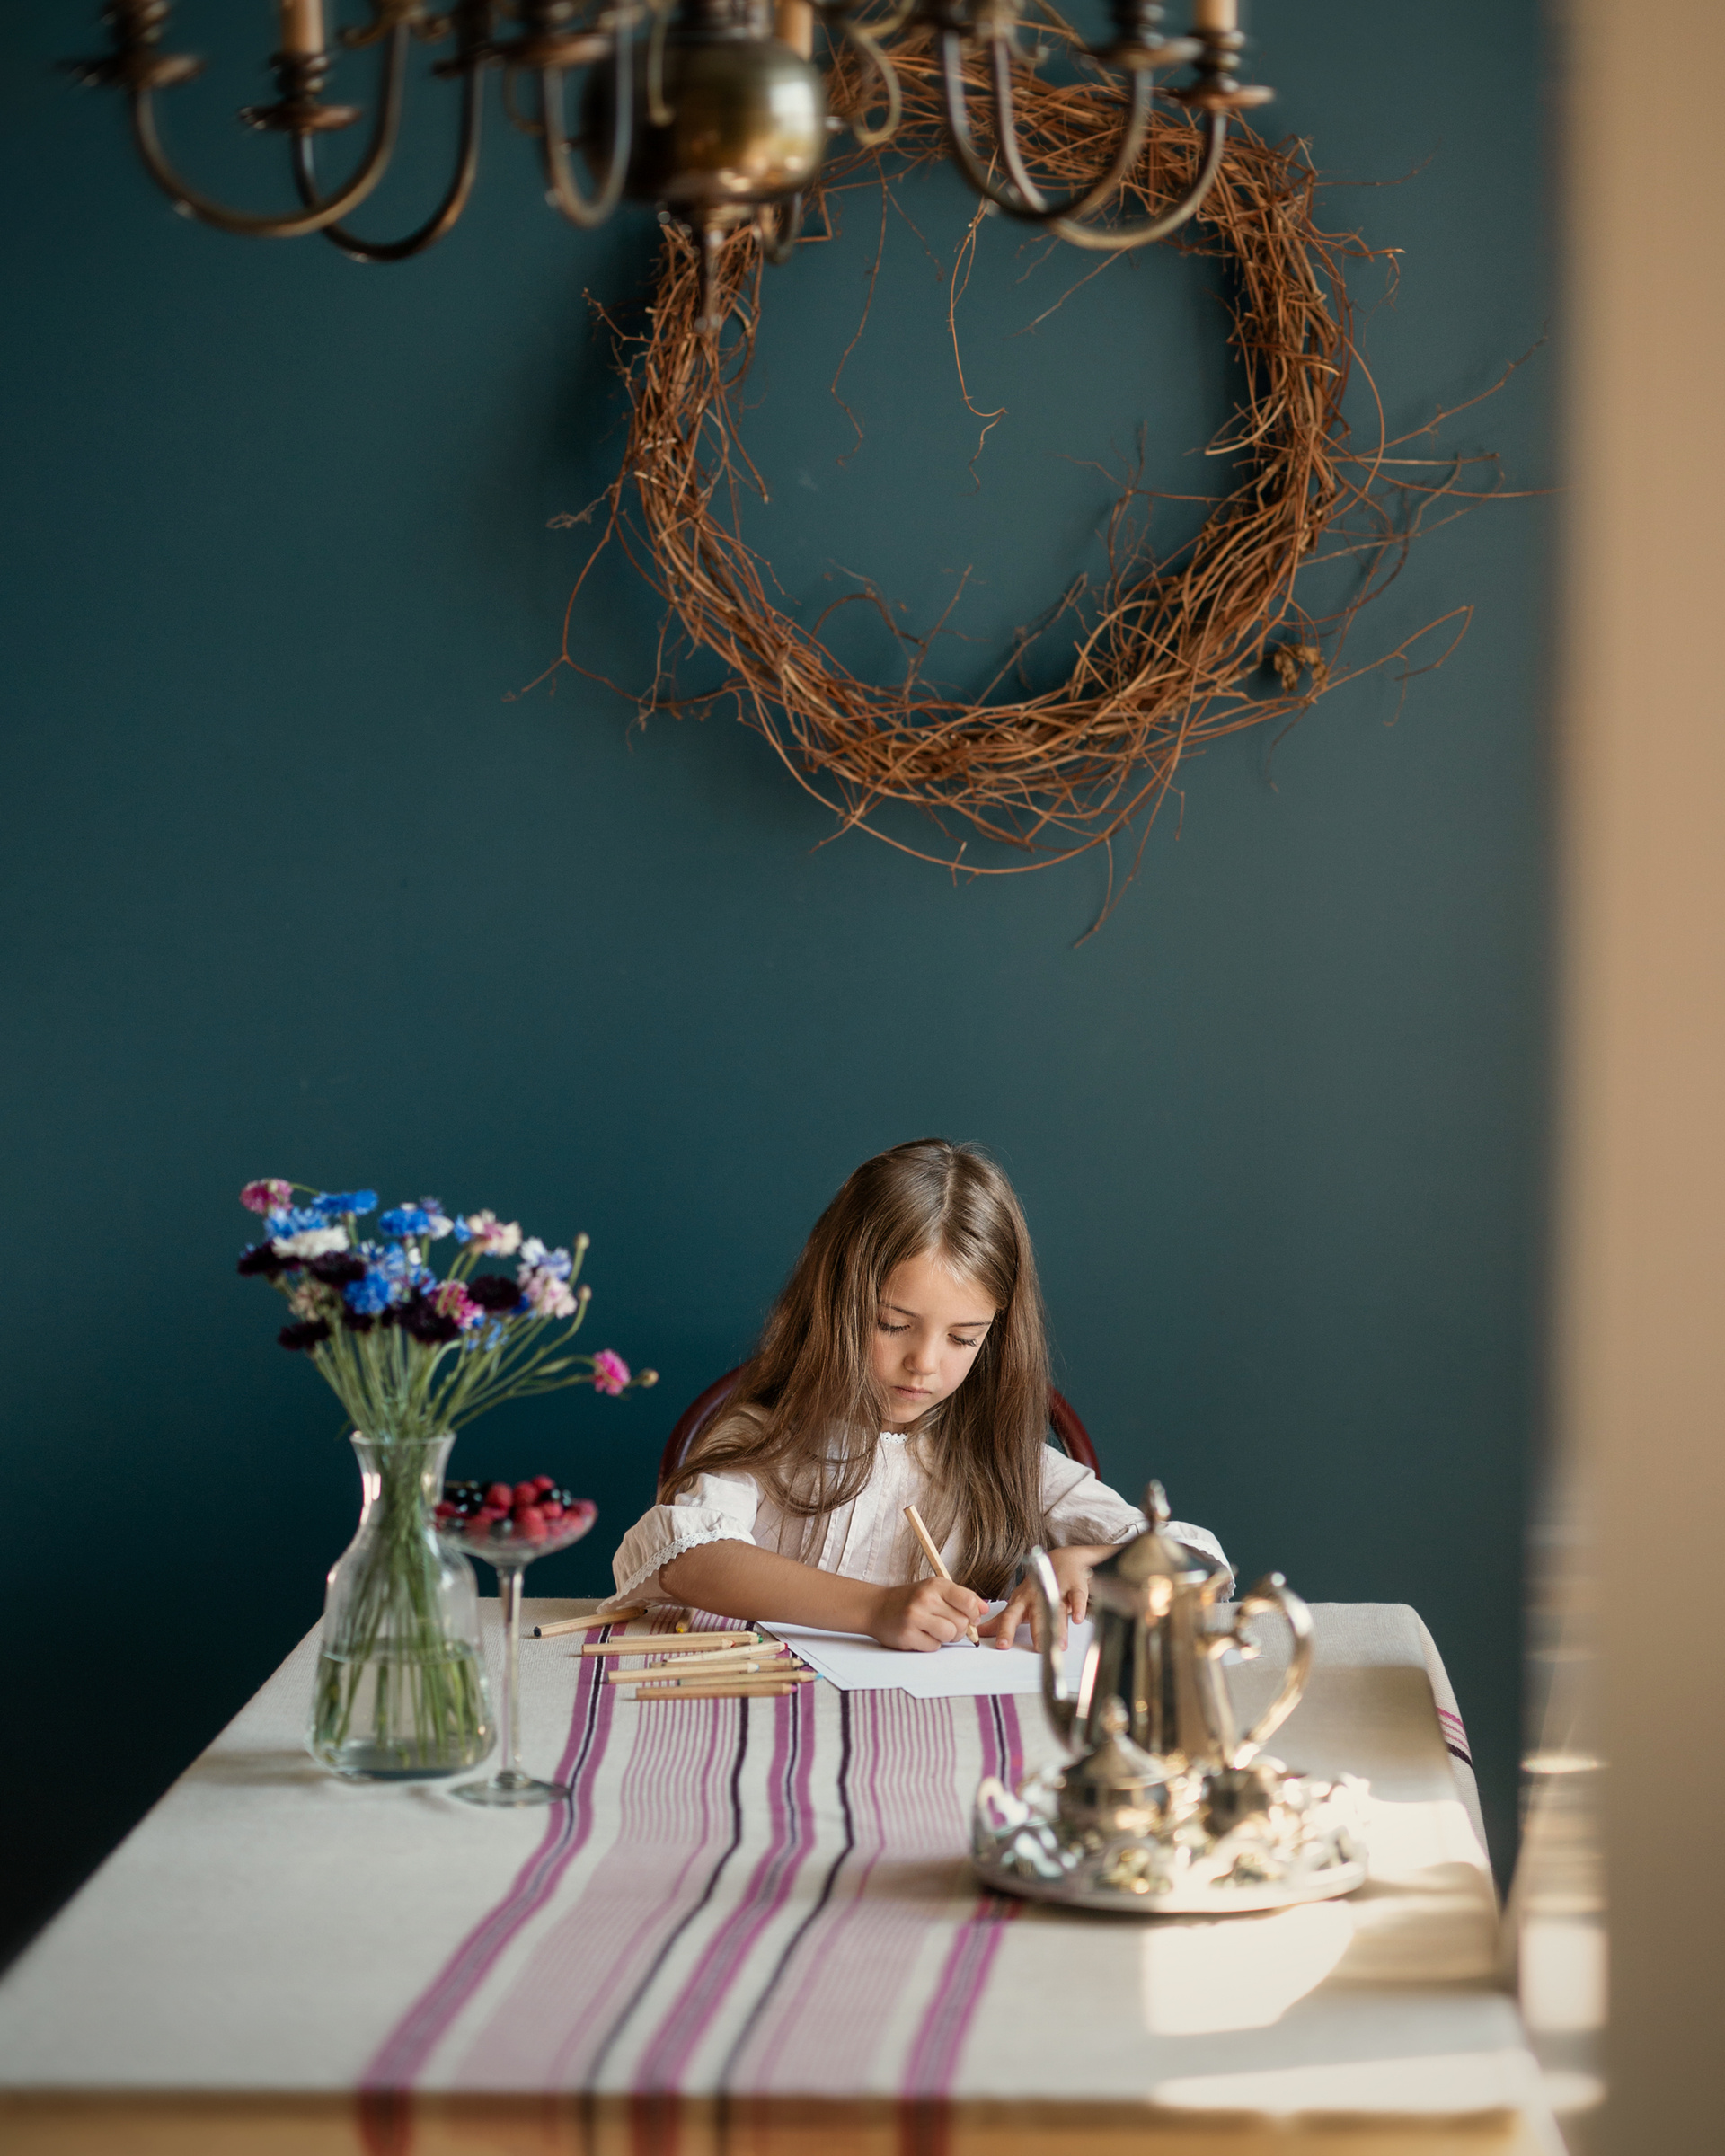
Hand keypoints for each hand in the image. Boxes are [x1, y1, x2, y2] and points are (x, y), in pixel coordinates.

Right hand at [869, 1577, 987, 1651]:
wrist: (877, 1608)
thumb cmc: (911, 1600)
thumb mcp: (935, 1591)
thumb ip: (961, 1598)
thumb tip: (984, 1609)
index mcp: (936, 1585)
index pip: (968, 1601)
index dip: (974, 1614)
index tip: (969, 1617)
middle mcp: (925, 1598)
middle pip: (961, 1622)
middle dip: (959, 1629)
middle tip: (946, 1625)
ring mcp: (915, 1617)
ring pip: (950, 1635)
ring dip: (946, 1638)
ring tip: (934, 1630)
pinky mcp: (907, 1635)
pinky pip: (934, 1647)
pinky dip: (931, 1644)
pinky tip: (920, 1635)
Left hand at [977, 1546, 1102, 1650]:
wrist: (1061, 1561)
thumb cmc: (1036, 1588)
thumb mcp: (1016, 1604)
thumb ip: (999, 1621)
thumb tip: (978, 1633)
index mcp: (1020, 1602)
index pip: (1011, 1617)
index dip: (1006, 1631)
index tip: (1002, 1645)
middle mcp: (1036, 1596)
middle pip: (1035, 1614)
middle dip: (1035, 1631)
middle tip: (1036, 1649)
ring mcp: (1055, 1589)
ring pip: (1056, 1608)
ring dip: (1059, 1626)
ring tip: (1061, 1644)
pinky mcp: (1074, 1586)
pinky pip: (1076, 1597)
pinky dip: (1078, 1607)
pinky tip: (1078, 1619)